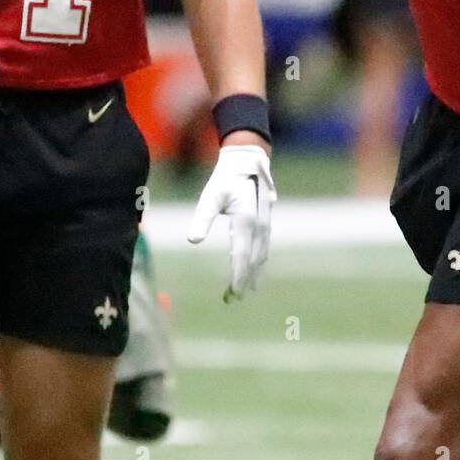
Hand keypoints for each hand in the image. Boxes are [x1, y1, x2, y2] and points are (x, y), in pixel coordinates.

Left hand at [187, 144, 276, 301]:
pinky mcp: (266, 220)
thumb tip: (193, 240)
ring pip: (261, 254)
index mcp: (246, 220)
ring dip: (253, 273)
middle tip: (233, 299)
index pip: (241, 255)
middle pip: (253, 260)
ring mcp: (266, 222)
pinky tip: (255, 268)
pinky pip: (264, 246)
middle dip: (244, 280)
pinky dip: (258, 260)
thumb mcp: (211, 195)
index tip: (232, 294)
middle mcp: (260, 224)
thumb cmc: (226, 178)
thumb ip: (202, 217)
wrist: (248, 159)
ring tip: (245, 290)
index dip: (237, 276)